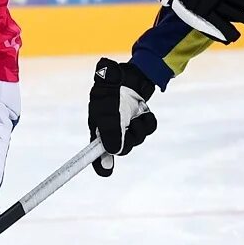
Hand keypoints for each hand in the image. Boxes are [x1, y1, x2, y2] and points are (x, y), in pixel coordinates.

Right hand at [88, 58, 157, 176]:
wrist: (127, 72)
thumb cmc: (111, 89)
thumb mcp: (108, 110)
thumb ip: (110, 131)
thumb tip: (114, 151)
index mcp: (97, 128)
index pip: (95, 152)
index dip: (100, 163)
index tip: (106, 172)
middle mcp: (111, 130)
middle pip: (122, 148)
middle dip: (129, 139)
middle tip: (130, 127)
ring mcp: (126, 125)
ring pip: (137, 138)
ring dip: (139, 128)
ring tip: (136, 114)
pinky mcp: (139, 119)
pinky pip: (148, 128)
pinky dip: (148, 121)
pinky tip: (144, 111)